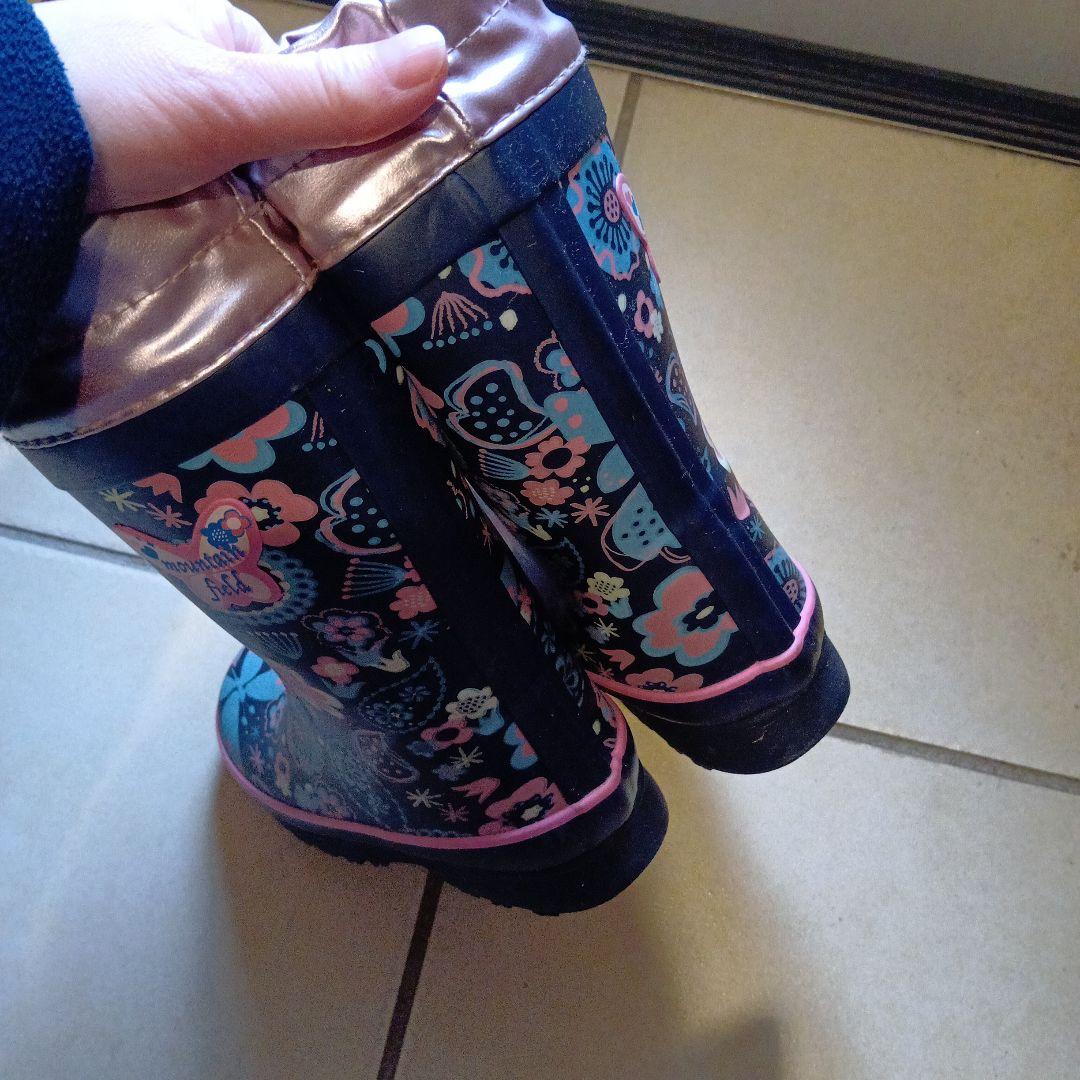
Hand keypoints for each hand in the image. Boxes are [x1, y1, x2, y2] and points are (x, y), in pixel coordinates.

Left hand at [35, 0, 447, 212]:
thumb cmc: (103, 101)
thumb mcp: (229, 101)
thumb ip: (331, 95)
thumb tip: (441, 56)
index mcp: (205, 28)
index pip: (295, 94)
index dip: (318, 146)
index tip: (329, 206)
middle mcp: (170, 62)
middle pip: (258, 140)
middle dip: (269, 190)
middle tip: (271, 242)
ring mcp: (133, 113)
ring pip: (215, 176)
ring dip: (224, 217)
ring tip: (228, 261)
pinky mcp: (104, 165)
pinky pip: (169, 198)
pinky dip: (181, 226)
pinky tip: (182, 251)